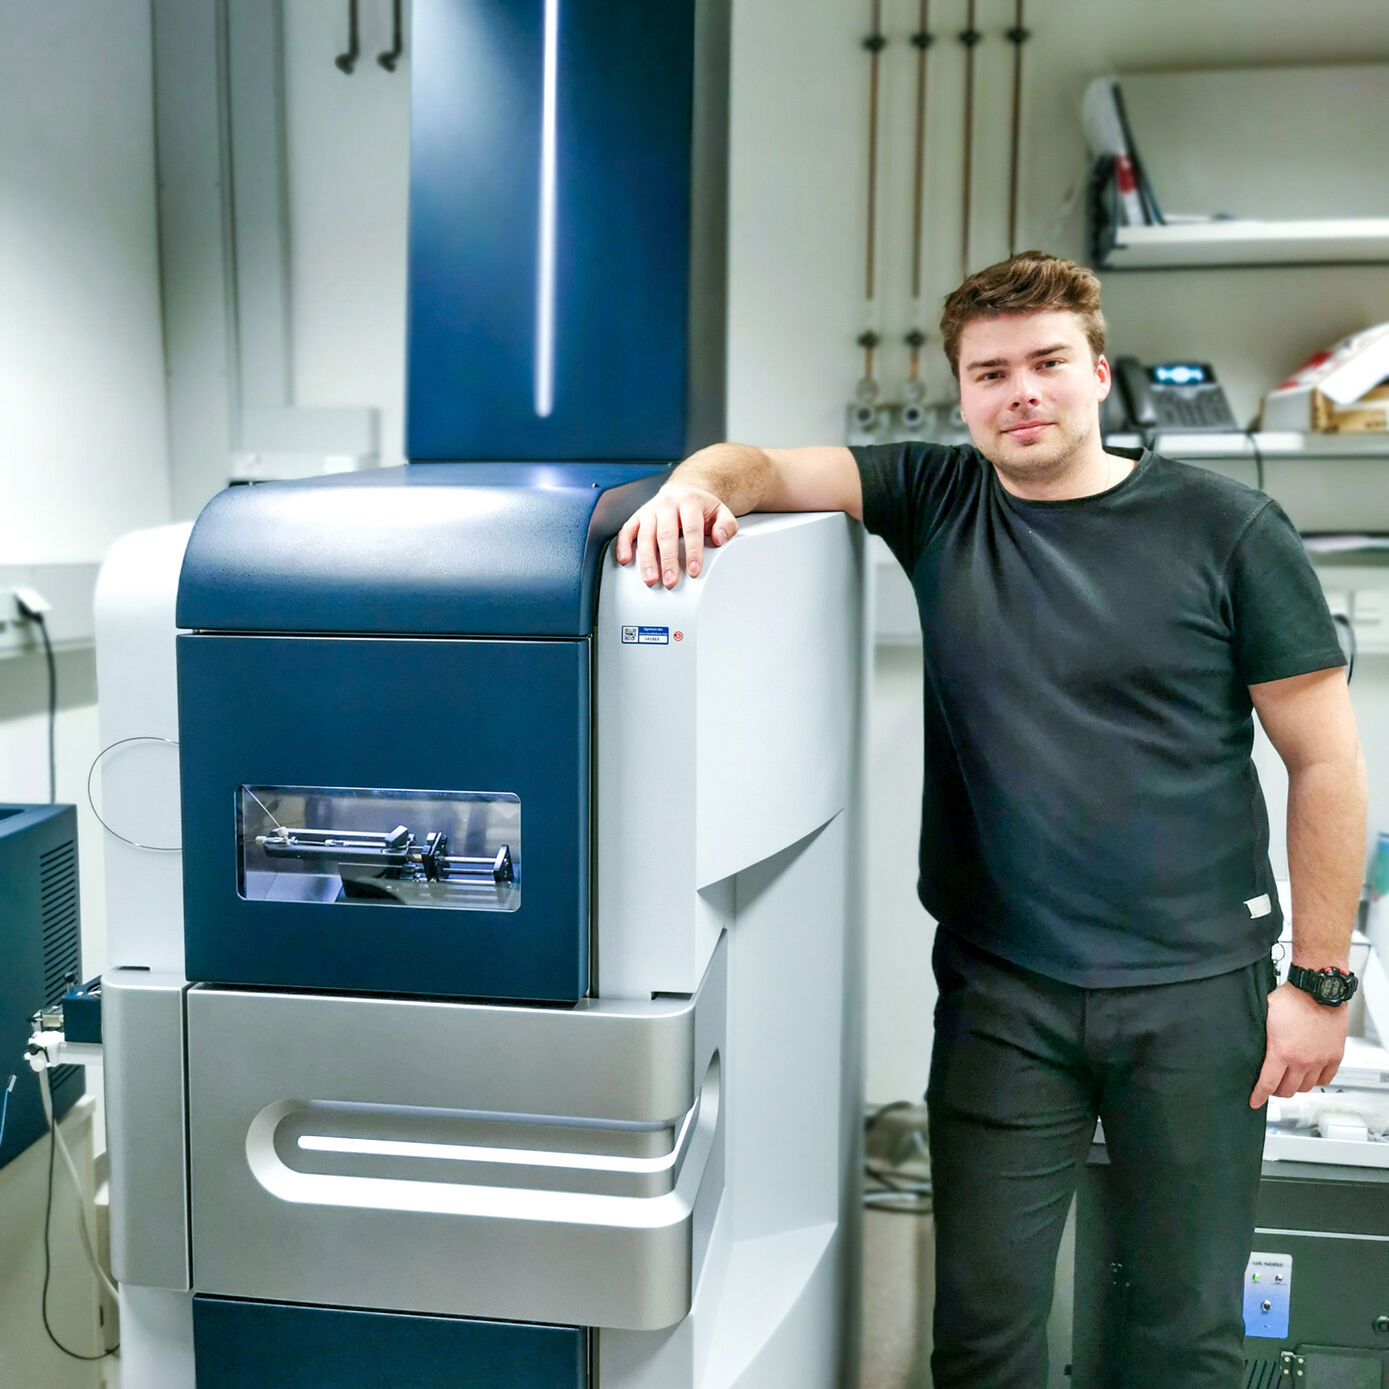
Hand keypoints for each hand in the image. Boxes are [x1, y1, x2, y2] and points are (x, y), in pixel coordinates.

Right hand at [614, 483, 738, 587]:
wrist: (683, 490)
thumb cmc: (701, 507)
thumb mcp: (721, 511)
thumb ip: (726, 525)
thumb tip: (719, 538)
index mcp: (689, 501)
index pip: (691, 529)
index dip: (692, 551)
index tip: (693, 571)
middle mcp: (667, 504)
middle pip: (666, 534)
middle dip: (667, 560)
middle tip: (670, 581)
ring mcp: (650, 510)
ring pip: (645, 535)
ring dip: (646, 559)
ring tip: (650, 579)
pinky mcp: (637, 516)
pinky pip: (627, 530)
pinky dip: (624, 545)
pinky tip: (625, 560)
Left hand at [1249, 981, 1348, 1107]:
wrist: (1317, 990)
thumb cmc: (1291, 999)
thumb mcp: (1264, 1016)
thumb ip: (1259, 1035)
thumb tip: (1245, 1042)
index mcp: (1281, 1052)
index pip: (1267, 1083)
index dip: (1259, 1096)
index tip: (1254, 1102)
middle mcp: (1302, 1060)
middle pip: (1287, 1090)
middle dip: (1276, 1091)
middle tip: (1271, 1087)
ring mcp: (1320, 1060)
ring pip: (1306, 1087)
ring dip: (1295, 1087)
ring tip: (1288, 1080)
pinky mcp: (1334, 1056)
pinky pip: (1325, 1079)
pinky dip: (1315, 1081)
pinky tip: (1308, 1076)